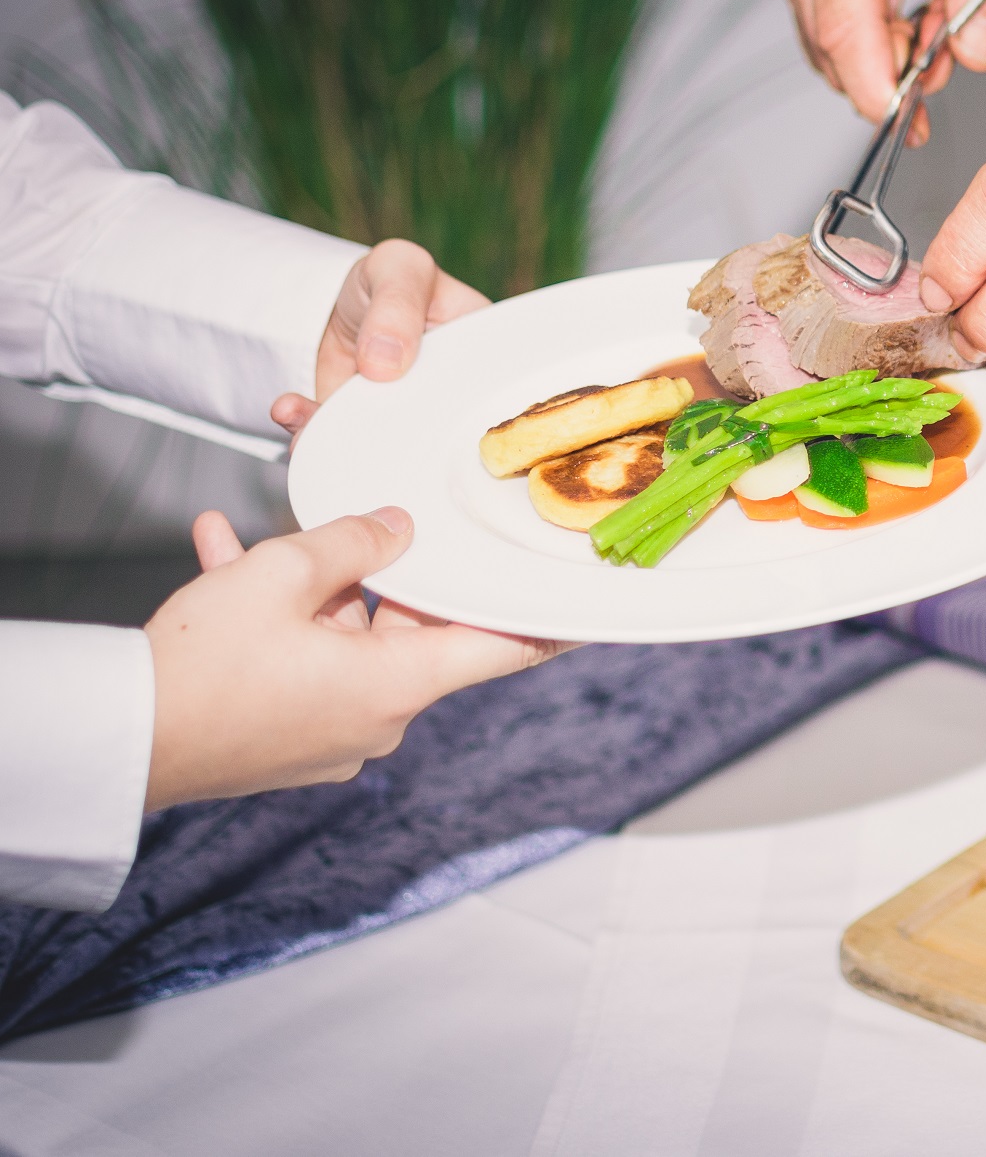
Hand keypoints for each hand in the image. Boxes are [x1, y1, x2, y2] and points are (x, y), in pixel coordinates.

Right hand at [143, 508, 568, 810]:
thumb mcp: (283, 576)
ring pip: (342, 638)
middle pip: (410, 630)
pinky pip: (296, 662)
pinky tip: (221, 556)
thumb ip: (351, 541)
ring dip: (308, 588)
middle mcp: (377, 719)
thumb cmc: (202, 667)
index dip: (546, 626)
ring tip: (254, 541)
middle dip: (382, 576)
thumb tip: (393, 527)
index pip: (502, 649)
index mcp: (399, 685)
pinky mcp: (285, 738)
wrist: (113, 742)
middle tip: (378, 527)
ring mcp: (330, 734)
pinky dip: (271, 618)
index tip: (586, 610)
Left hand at [270, 238, 487, 440]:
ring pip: (385, 445)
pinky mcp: (367, 426)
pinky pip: (342, 438)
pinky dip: (311, 430)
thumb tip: (383, 364)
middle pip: (440, 435)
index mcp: (485, 361)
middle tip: (362, 441)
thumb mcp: (399, 270)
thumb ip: (396, 307)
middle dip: (399, 448)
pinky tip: (291, 412)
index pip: (490, 400)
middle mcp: (453, 398)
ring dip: (342, 440)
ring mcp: (408, 417)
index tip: (430, 426)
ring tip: (306, 427)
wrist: (344, 299)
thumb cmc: (391, 279)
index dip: (469, 424)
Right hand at [772, 0, 985, 139]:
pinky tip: (927, 17)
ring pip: (839, 54)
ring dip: (897, 58)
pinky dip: (891, 46)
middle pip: (835, 52)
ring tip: (947, 16)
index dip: (875, 91)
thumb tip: (974, 55)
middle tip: (956, 47)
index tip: (911, 124)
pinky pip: (847, 41)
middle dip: (897, 73)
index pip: (843, 32)